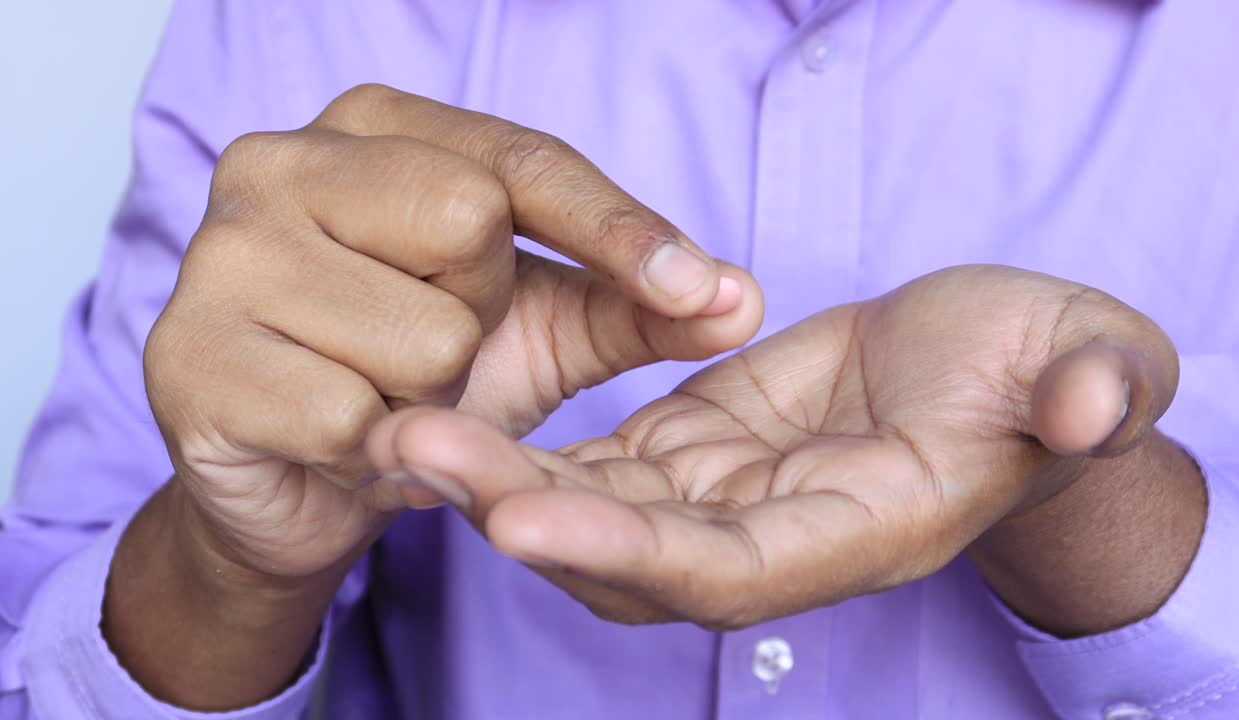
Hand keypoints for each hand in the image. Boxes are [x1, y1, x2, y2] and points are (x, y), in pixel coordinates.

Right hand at [115, 84, 761, 706]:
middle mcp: (279, 159)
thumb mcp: (536, 328)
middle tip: (430, 344)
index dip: (619, 228)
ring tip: (381, 394)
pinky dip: (374, 452)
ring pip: (421, 336)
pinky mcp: (186, 357)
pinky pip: (354, 419)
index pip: (520, 158)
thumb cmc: (415, 375)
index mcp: (370, 128)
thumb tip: (742, 298)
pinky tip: (336, 439)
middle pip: (469, 227)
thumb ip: (633, 305)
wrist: (300, 479)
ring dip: (430, 398)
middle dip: (479, 316)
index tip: (704, 289)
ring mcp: (219, 253)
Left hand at [373, 265, 1181, 629]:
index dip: (629, 549)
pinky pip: (598, 459)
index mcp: (862, 527)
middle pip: (630, 554)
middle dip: (520, 511)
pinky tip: (451, 410)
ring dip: (496, 476)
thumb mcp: (1091, 356)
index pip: (732, 566)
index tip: (523, 512)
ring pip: (595, 507)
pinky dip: (524, 445)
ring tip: (399, 426)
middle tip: (413, 451)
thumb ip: (1093, 386)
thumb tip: (1092, 404)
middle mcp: (776, 534)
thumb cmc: (1048, 365)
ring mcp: (727, 496)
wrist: (999, 364)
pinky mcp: (697, 446)